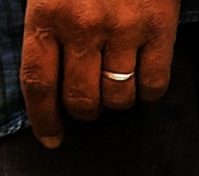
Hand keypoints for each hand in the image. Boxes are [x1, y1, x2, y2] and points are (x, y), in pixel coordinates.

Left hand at [21, 0, 180, 148]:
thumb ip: (46, 27)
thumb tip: (48, 77)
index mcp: (48, 14)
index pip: (39, 83)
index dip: (44, 119)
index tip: (50, 138)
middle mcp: (84, 25)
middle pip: (82, 100)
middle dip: (85, 110)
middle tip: (89, 102)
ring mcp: (124, 29)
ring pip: (119, 98)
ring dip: (116, 100)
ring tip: (115, 81)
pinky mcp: (159, 29)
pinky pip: (154, 84)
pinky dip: (147, 89)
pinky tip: (141, 75)